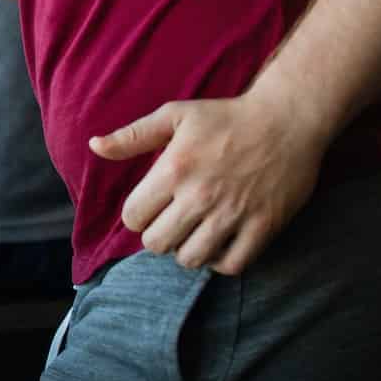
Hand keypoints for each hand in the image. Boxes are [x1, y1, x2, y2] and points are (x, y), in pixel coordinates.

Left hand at [89, 93, 325, 276]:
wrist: (286, 120)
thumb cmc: (226, 116)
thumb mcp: (175, 115)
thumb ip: (132, 136)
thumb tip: (94, 146)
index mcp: (174, 169)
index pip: (133, 217)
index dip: (137, 215)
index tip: (150, 207)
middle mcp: (200, 196)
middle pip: (156, 243)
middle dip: (157, 235)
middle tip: (170, 222)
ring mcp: (233, 214)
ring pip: (190, 259)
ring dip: (186, 251)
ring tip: (192, 234)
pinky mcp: (263, 226)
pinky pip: (231, 265)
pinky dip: (220, 262)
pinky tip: (219, 244)